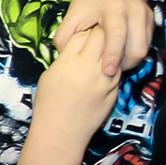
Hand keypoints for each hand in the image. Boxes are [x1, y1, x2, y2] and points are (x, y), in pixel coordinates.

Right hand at [32, 28, 118, 146]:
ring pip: (114, 52)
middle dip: (99, 34)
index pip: (81, 35)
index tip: (81, 37)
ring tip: (102, 53)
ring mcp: (104, 79)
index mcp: (68, 62)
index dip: (82, 33)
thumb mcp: (49, 76)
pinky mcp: (114, 90)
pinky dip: (112, 66)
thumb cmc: (48, 104)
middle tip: (96, 38)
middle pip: (101, 37)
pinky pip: (117, 70)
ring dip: (109, 49)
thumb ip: (64, 60)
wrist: (62, 131)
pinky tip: (105, 71)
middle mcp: (89, 67)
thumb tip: (75, 50)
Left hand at [54, 0, 152, 75]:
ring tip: (116, 64)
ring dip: (132, 60)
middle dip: (126, 63)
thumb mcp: (70, 17)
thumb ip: (64, 37)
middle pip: (138, 45)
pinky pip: (148, 42)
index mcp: (113, 8)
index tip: (107, 72)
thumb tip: (66, 59)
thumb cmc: (85, 2)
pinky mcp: (151, 18)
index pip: (117, 35)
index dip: (113, 55)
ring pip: (145, 47)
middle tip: (111, 71)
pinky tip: (122, 54)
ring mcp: (145, 13)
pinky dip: (136, 52)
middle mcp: (133, 10)